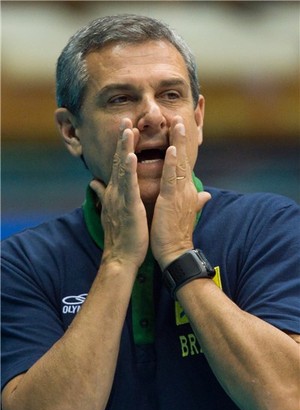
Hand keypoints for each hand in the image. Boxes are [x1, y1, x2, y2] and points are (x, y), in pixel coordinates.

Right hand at [90, 119, 148, 268]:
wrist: (121, 257)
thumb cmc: (122, 235)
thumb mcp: (112, 210)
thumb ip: (103, 194)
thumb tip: (94, 182)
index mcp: (116, 192)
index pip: (120, 165)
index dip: (123, 147)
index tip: (128, 129)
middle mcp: (115, 191)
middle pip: (119, 161)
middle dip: (122, 139)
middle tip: (126, 119)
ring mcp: (120, 198)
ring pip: (122, 168)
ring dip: (125, 148)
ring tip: (128, 129)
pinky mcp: (127, 206)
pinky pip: (128, 185)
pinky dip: (129, 170)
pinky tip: (132, 156)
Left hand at [150, 116, 210, 269]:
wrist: (176, 253)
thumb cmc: (176, 234)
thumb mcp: (186, 213)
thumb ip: (196, 200)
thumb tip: (206, 194)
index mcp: (186, 191)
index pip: (183, 165)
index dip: (182, 147)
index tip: (178, 130)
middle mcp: (186, 190)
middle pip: (184, 159)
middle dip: (181, 138)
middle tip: (178, 118)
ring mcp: (180, 194)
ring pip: (179, 164)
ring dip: (178, 143)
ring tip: (177, 124)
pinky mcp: (171, 201)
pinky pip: (171, 179)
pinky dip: (171, 163)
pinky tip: (171, 149)